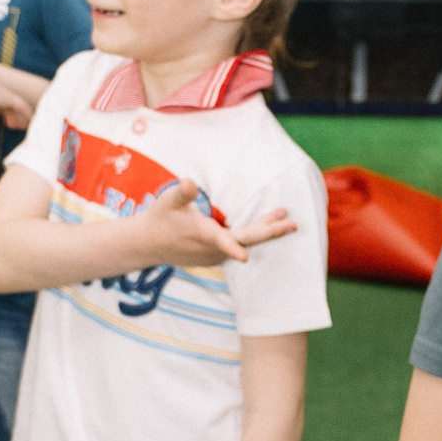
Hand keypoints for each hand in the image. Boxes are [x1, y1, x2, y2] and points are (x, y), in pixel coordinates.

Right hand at [138, 180, 296, 268]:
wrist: (149, 245)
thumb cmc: (160, 218)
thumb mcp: (168, 201)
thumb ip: (182, 192)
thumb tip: (191, 182)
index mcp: (202, 234)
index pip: (220, 241)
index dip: (232, 248)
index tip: (244, 257)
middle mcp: (212, 249)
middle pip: (246, 241)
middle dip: (270, 231)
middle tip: (292, 223)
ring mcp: (215, 256)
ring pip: (245, 243)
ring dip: (265, 230)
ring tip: (283, 216)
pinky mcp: (215, 258)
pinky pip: (239, 247)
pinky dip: (253, 237)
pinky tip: (266, 225)